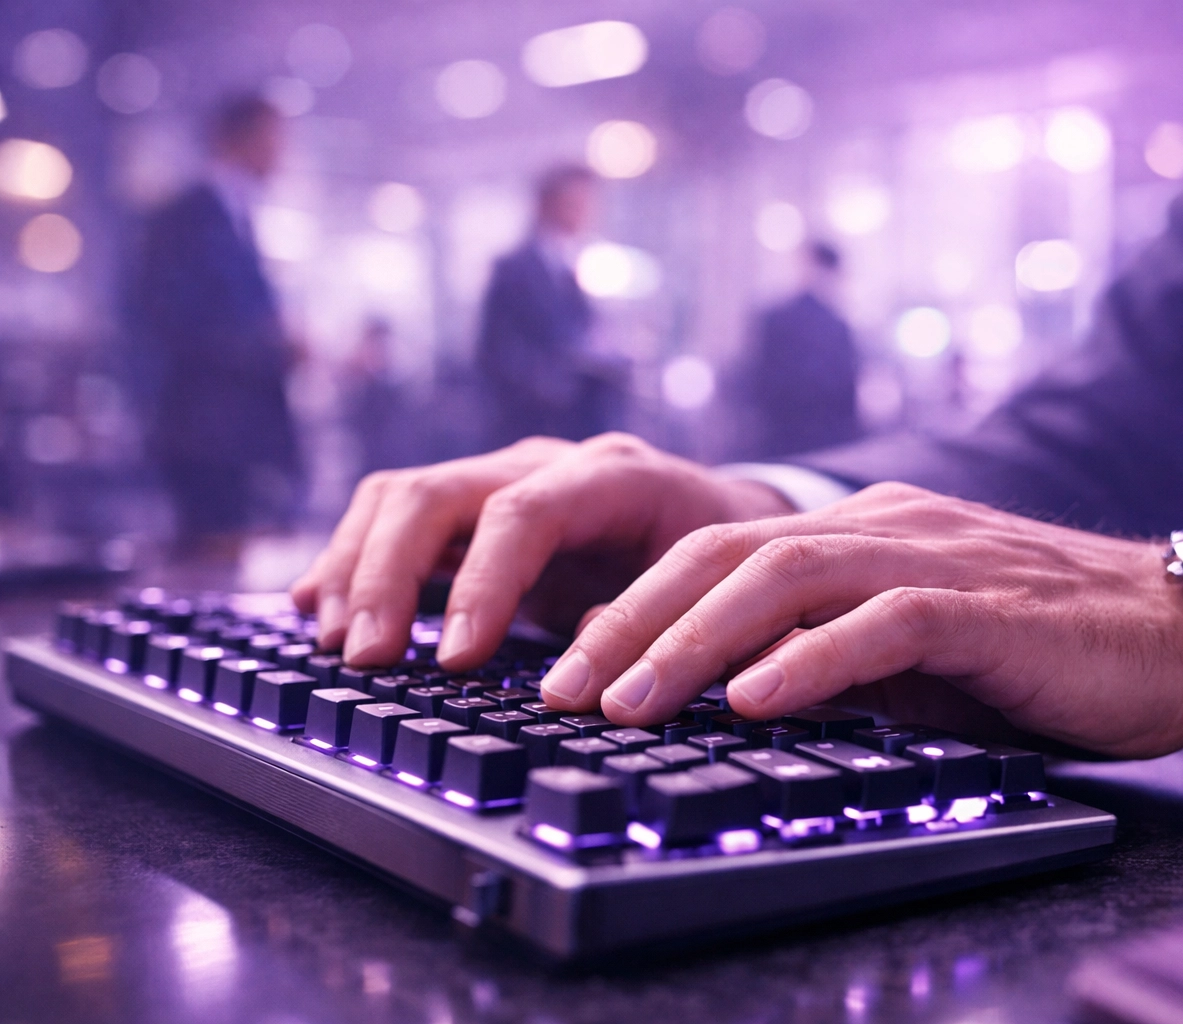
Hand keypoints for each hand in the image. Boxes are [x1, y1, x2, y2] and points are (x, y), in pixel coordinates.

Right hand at [289, 433, 792, 667]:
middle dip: (390, 575)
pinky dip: (351, 561)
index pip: (525, 512)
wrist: (717, 518)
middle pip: (437, 494)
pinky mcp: (471, 509)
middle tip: (368, 658)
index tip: (456, 660)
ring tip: (338, 645)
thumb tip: (578, 670)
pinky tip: (316, 606)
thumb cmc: (712, 562)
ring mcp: (501, 478)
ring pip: (400, 498)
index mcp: (613, 475)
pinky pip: (392, 518)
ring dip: (358, 570)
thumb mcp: (702, 591)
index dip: (484, 583)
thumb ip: (645, 621)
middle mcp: (545, 464)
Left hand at [543, 482, 1182, 757]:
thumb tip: (736, 694)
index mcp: (859, 531)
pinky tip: (757, 701)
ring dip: (696, 641)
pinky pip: (883, 623)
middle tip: (565, 689)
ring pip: (788, 576)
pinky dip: (814, 661)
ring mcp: (932, 556)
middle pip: (728, 553)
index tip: (570, 670)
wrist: (1175, 632)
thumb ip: (832, 651)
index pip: (720, 552)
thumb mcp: (911, 647)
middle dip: (634, 622)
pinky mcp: (985, 605)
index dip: (635, 608)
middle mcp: (882, 527)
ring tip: (628, 700)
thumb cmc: (1035, 646)